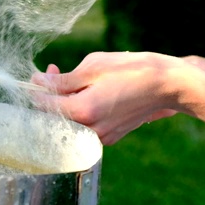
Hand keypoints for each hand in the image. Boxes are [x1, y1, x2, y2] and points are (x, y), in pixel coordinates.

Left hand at [31, 52, 178, 144]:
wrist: (168, 85)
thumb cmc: (132, 70)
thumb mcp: (93, 67)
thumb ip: (62, 80)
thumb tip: (38, 82)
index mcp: (83, 111)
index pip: (44, 106)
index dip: (36, 90)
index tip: (38, 75)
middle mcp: (90, 130)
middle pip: (54, 117)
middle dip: (50, 95)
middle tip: (55, 72)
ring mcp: (101, 137)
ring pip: (69, 121)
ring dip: (65, 102)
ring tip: (74, 79)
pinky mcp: (110, 137)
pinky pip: (84, 125)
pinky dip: (80, 110)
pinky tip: (87, 92)